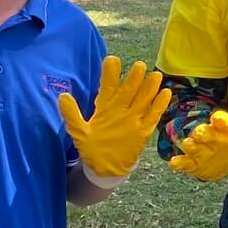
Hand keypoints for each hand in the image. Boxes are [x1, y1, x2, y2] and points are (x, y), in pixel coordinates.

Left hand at [59, 55, 171, 187]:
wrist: (104, 168)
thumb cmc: (91, 148)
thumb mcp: (78, 131)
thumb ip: (71, 114)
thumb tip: (62, 95)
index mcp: (105, 107)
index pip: (108, 87)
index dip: (110, 74)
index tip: (112, 60)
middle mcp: (121, 109)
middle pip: (129, 91)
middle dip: (134, 78)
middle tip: (139, 65)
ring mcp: (133, 119)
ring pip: (143, 100)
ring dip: (149, 88)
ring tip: (155, 76)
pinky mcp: (143, 130)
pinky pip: (152, 116)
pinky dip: (159, 105)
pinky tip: (165, 93)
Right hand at [168, 110, 227, 181]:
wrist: (221, 164)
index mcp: (223, 129)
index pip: (221, 121)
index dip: (220, 120)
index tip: (219, 121)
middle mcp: (209, 137)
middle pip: (203, 131)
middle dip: (202, 132)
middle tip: (199, 134)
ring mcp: (199, 149)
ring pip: (191, 145)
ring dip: (190, 145)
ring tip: (189, 145)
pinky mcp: (191, 162)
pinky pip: (184, 162)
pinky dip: (178, 163)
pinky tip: (174, 163)